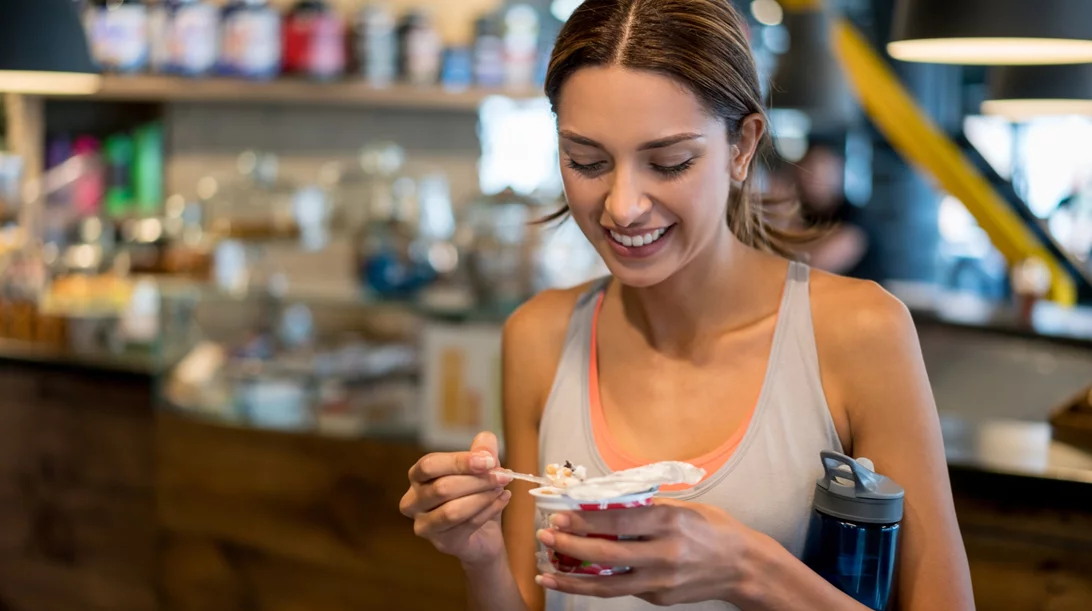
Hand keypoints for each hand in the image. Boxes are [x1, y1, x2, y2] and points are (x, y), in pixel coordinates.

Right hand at [400, 432, 513, 566]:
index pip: (430, 465)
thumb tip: (485, 443)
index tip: (488, 461)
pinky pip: (467, 526)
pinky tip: (503, 499)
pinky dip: (489, 510)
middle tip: (504, 475)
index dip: (459, 462)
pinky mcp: (443, 543)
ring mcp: (425, 525)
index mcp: (418, 477)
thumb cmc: (474, 495)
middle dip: (477, 480)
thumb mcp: (481, 469)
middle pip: (442, 488)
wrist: (483, 533)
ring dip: (483, 497)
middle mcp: (413, 502)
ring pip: (453, 511)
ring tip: (502, 489)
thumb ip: (482, 452)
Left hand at [535, 499, 770, 606]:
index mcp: (669, 522)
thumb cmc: (712, 529)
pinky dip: (598, 584)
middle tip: (545, 537)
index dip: (585, 519)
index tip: (559, 515)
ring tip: (546, 574)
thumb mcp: (683, 508)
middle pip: (607, 554)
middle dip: (570, 546)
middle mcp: (664, 554)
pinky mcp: (660, 598)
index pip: (617, 521)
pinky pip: (624, 589)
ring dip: (573, 580)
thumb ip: (646, 508)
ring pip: (608, 585)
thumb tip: (603, 502)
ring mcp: (661, 581)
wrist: (743, 567)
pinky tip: (577, 578)